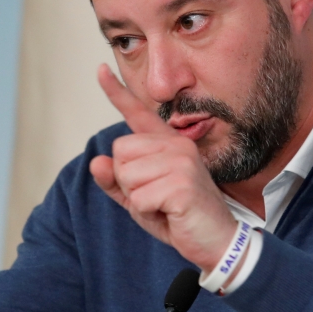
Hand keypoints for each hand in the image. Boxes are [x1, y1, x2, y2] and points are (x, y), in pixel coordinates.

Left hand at [89, 65, 238, 271]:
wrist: (216, 242)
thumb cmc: (179, 218)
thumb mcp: (141, 200)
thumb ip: (117, 182)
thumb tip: (96, 162)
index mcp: (167, 144)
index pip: (137, 114)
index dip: (117, 92)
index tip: (101, 69)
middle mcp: (176, 144)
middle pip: (119, 152)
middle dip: (127, 182)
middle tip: (156, 196)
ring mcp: (181, 161)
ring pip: (126, 176)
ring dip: (138, 200)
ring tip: (165, 205)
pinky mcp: (181, 183)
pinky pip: (138, 198)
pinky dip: (147, 213)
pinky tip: (171, 214)